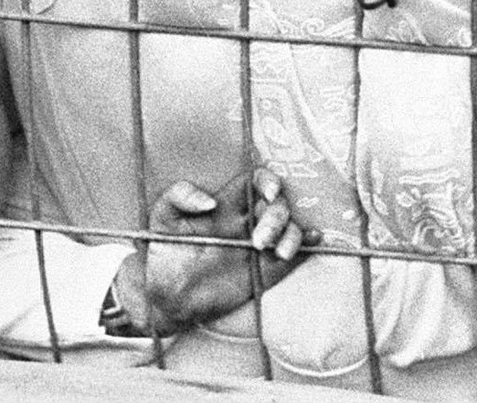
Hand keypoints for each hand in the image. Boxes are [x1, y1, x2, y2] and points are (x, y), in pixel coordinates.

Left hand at [124, 168, 317, 335]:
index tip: (268, 193)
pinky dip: (308, 246)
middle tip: (259, 240)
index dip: (268, 181)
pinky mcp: (264, 272)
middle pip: (277, 206)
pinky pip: (294, 256)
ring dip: (292, 235)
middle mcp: (246, 222)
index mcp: (225, 205)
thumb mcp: (162, 217)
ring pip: (290, 229)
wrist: (166, 295)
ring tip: (278, 253)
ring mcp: (258, 247)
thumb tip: (210, 201)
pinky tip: (313, 242)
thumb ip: (178, 197)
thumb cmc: (164, 251)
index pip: (255, 182)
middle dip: (276, 217)